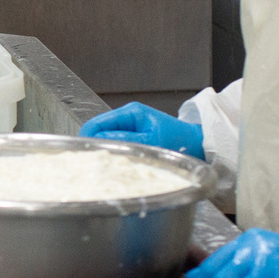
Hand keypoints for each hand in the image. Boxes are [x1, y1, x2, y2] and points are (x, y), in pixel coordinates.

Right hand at [80, 102, 205, 161]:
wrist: (199, 146)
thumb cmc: (180, 141)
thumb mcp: (151, 141)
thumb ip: (124, 140)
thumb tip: (99, 141)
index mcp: (131, 113)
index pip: (97, 123)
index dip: (86, 137)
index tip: (79, 153)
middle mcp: (128, 118)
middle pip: (98, 130)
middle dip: (94, 145)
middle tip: (90, 163)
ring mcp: (130, 127)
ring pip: (106, 139)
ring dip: (105, 150)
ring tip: (103, 164)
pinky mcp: (134, 137)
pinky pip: (116, 144)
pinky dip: (114, 153)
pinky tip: (115, 163)